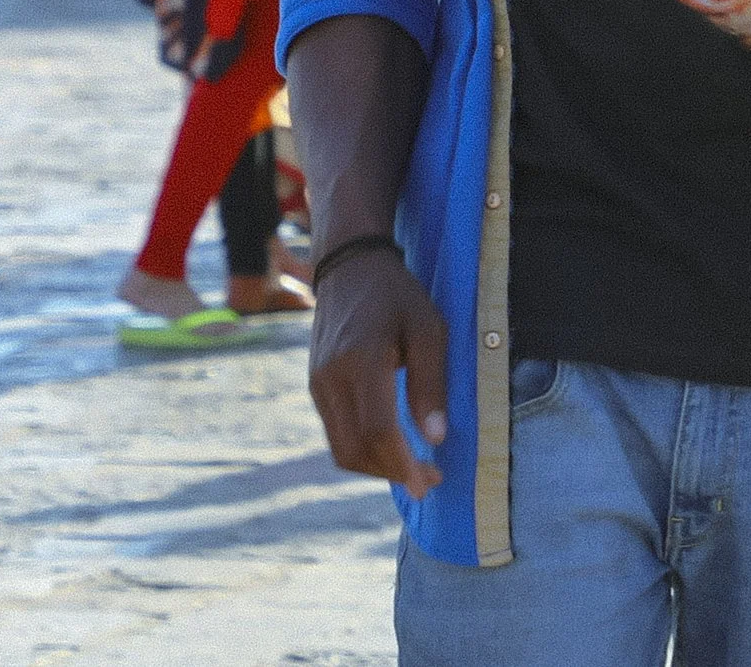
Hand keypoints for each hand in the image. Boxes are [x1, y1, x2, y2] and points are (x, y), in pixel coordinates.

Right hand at [307, 251, 448, 498]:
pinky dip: (362, 447)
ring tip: (413, 468)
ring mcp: (317, 384)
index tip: (427, 484)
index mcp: (362, 361)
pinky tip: (391, 445)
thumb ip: (431, 384)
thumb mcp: (430, 329)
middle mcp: (331, 378)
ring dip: (375, 466)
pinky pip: (336, 430)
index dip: (401, 464)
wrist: (349, 267)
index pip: (377, 431)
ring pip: (340, 446)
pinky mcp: (315, 385)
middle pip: (353, 449)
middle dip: (390, 473)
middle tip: (428, 481)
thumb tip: (435, 439)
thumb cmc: (398, 295)